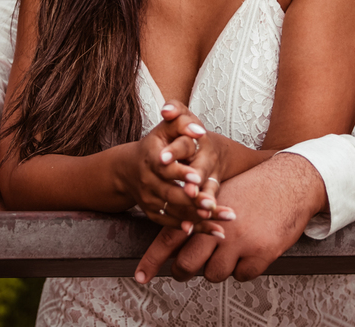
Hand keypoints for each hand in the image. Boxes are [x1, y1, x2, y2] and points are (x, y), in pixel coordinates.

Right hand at [119, 100, 234, 230]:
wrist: (129, 169)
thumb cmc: (155, 144)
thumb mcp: (164, 128)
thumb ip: (180, 122)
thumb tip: (199, 130)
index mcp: (150, 159)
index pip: (166, 169)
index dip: (181, 173)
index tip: (197, 178)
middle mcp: (148, 182)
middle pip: (172, 195)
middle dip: (194, 201)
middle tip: (213, 203)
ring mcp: (150, 200)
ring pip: (176, 212)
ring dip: (200, 218)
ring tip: (225, 218)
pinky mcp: (154, 214)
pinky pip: (175, 224)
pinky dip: (196, 228)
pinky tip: (217, 231)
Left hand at [133, 153, 325, 283]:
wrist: (293, 181)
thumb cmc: (256, 186)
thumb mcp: (222, 192)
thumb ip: (200, 212)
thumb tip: (182, 238)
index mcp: (205, 208)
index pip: (171, 237)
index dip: (152, 260)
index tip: (139, 278)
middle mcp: (218, 225)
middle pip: (188, 265)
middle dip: (185, 271)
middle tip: (188, 270)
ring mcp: (240, 241)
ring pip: (214, 274)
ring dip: (220, 267)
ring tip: (232, 249)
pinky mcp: (261, 253)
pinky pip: (242, 276)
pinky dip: (245, 268)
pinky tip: (252, 250)